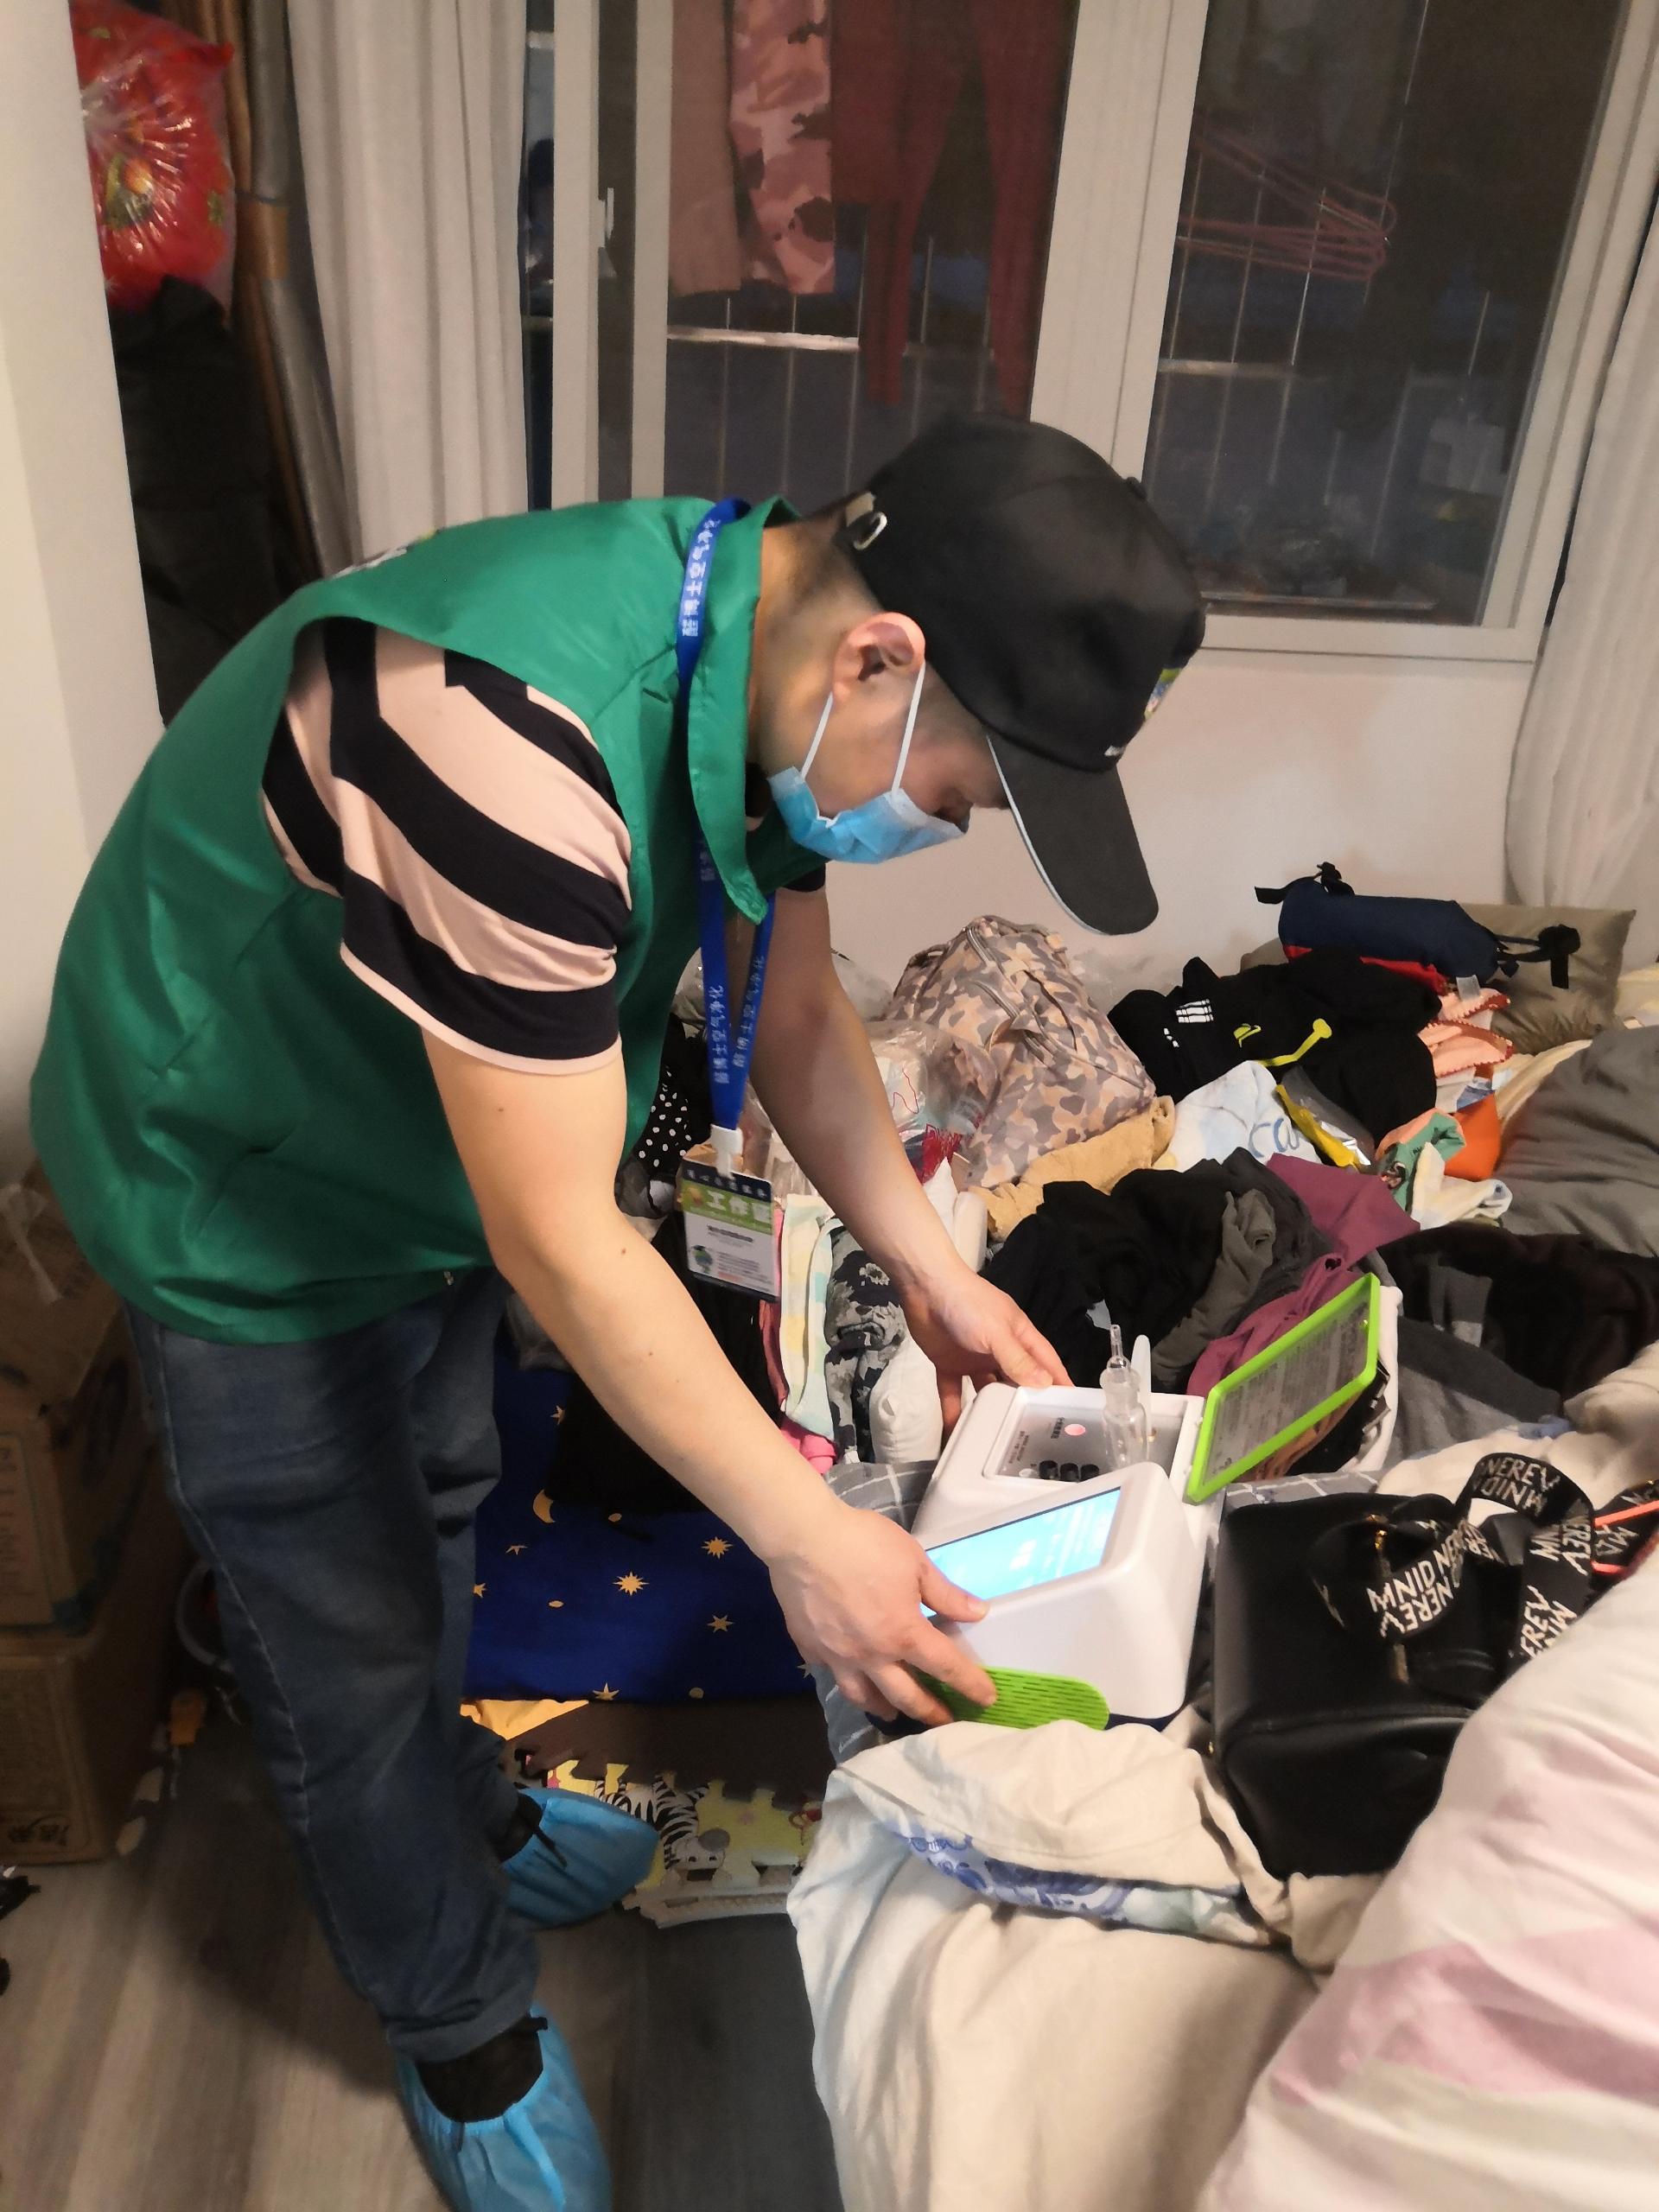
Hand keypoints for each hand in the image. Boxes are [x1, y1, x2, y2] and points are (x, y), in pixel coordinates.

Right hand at [767, 1500, 997, 1725]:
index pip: (946, 1667)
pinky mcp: (809, 1647)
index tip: (987, 1700)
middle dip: (929, 1711)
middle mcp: (872, 1655)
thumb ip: (946, 1594)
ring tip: (894, 1712)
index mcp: (903, 1634)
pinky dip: (843, 1678)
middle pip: (906, 1695)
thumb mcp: (915, 1562)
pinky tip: (847, 1673)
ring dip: (884, 1707)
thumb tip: (979, 1612)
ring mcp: (837, 1656)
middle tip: (944, 1720)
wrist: (804, 1537)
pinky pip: (829, 1672)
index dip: (970, 1684)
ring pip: (863, 1696)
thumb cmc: (865, 1544)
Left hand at [897, 1259, 1068, 1431]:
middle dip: (1025, 1405)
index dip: (1059, 1383)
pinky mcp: (949, 1365)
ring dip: (991, 1412)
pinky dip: (954, 1412)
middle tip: (1035, 1436)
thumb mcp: (997, 1332)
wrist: (925, 1288)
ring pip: (987, 1391)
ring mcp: (974, 1360)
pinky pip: (953, 1393)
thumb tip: (1045, 1385)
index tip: (1072, 1409)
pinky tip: (956, 1434)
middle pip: (1017, 1381)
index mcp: (1019, 1337)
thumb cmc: (969, 1305)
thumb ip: (1018, 1359)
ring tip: (998, 1442)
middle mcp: (1000, 1351)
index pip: (1046, 1363)